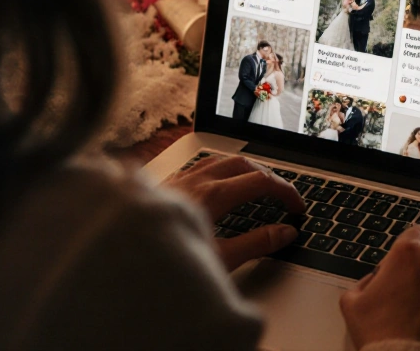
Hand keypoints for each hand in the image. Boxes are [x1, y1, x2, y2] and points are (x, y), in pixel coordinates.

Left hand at [167, 155, 304, 270]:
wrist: (123, 256)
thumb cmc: (166, 258)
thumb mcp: (219, 258)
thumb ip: (256, 243)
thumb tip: (284, 232)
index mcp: (213, 195)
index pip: (261, 181)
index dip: (286, 191)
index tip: (297, 206)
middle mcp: (196, 180)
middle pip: (244, 164)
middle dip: (269, 176)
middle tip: (284, 194)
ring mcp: (180, 179)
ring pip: (221, 160)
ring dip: (245, 168)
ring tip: (259, 183)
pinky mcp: (168, 184)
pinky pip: (201, 166)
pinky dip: (221, 170)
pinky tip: (220, 182)